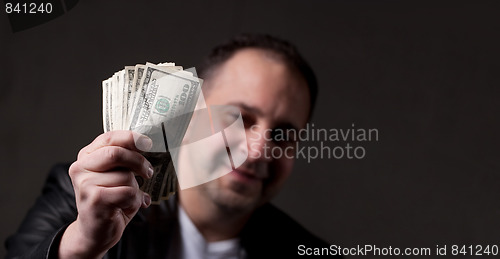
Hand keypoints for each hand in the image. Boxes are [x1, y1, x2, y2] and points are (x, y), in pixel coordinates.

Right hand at [59, 130, 153, 258]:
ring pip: (125, 176)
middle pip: (117, 153)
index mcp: (87, 156)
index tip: (147, 142)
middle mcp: (81, 167)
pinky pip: (128, 193)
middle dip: (139, 161)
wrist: (95, 232)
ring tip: (129, 198)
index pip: (109, 138)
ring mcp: (85, 184)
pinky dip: (135, 200)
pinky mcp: (94, 200)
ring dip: (136, 188)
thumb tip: (148, 144)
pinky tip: (126, 207)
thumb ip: (125, 160)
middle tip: (148, 172)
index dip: (131, 138)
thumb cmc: (110, 201)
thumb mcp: (117, 175)